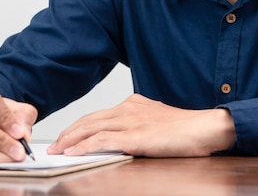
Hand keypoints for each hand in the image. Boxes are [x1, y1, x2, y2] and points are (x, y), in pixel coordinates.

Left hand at [47, 94, 235, 156]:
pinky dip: (84, 146)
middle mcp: (128, 108)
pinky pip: (102, 140)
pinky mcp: (134, 135)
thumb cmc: (186, 129)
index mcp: (133, 104)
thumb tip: (123, 138)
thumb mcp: (156, 122)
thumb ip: (138, 125)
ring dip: (70, 140)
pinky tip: (73, 153)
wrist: (203, 127)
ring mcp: (130, 121)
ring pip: (91, 128)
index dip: (79, 126)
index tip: (67, 136)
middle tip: (54, 145)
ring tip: (57, 150)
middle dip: (69, 133)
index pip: (98, 115)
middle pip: (89, 120)